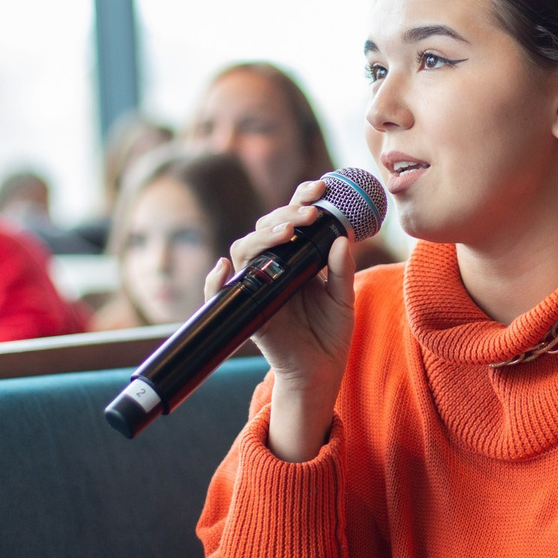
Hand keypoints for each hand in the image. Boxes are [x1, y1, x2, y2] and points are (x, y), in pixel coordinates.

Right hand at [207, 181, 356, 461]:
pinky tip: (223, 268)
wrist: (320, 370)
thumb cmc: (330, 331)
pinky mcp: (245, 310)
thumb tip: (343, 236)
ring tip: (287, 233)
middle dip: (286, 214)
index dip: (300, 199)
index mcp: (295, 257)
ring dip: (262, 237)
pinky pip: (218, 293)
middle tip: (310, 213)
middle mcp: (272, 266)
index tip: (321, 187)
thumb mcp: (343, 297)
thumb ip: (342, 268)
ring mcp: (256, 286)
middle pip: (266, 228)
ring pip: (244, 250)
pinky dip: (214, 281)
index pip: (291, 219)